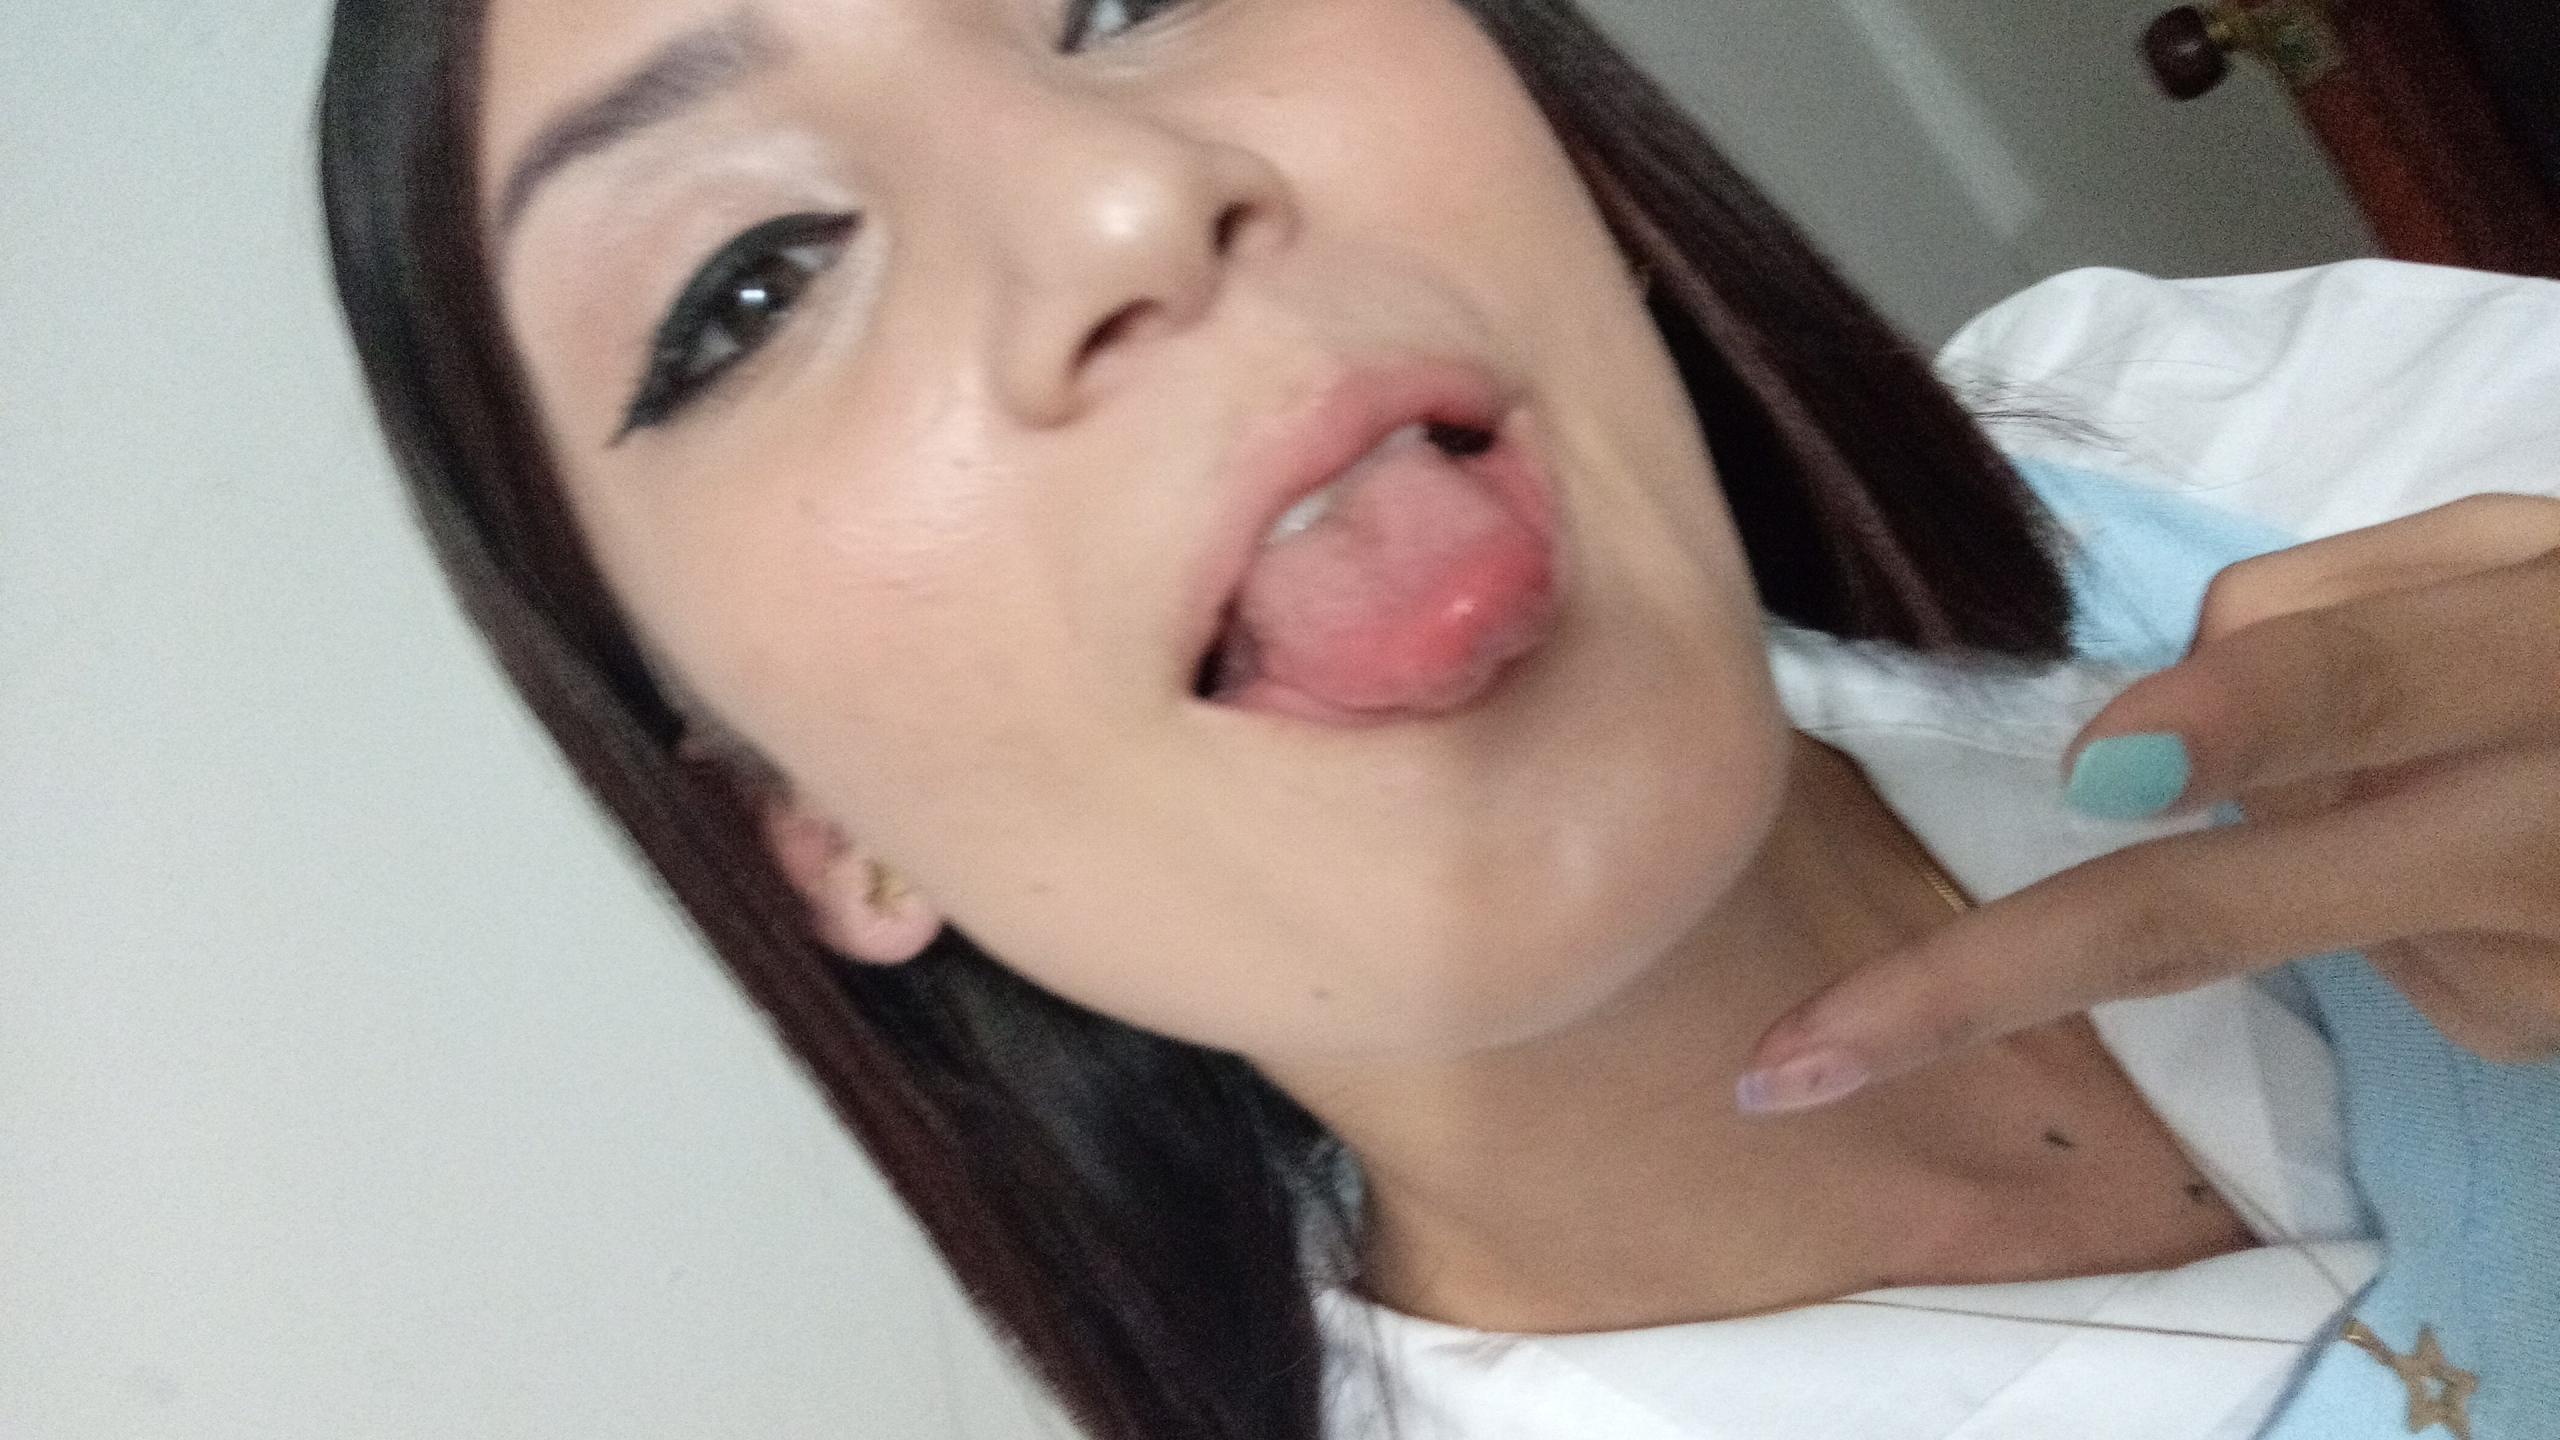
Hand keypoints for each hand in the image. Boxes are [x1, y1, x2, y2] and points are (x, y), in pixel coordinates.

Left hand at [1736, 494, 2559, 1114]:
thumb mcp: (2521, 549)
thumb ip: (2338, 612)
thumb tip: (2137, 743)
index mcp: (2543, 665)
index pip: (2362, 684)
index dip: (2233, 723)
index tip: (2097, 770)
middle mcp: (2525, 842)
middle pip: (2206, 917)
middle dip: (1973, 986)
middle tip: (1786, 1067)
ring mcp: (2520, 973)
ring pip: (2267, 905)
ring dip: (2276, 836)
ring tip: (2432, 762)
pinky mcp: (2515, 1037)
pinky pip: (2356, 955)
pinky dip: (2359, 890)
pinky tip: (2457, 843)